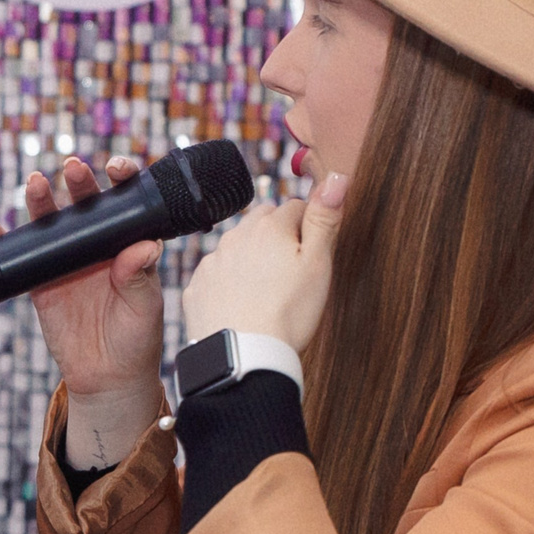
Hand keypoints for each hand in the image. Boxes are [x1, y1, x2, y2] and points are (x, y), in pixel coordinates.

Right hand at [0, 154, 165, 397]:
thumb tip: (145, 246)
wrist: (106, 377)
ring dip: (41, 201)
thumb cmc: (136, 339)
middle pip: (86, 206)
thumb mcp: (144, 308)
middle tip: (74, 170)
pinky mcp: (40, 280)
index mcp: (127, 244)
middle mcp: (97, 246)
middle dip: (80, 184)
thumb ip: (140, 276)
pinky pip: (19, 255)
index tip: (117, 170)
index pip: (127, 204)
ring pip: (51, 224)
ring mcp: (67, 261)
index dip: (122, 181)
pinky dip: (0, 237)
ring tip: (35, 184)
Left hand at [182, 172, 346, 350]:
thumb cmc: (289, 313)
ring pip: (237, 246)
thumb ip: (325, 218)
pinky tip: (242, 304)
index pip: (295, 208)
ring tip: (267, 291)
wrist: (244, 357)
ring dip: (251, 257)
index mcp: (269, 227)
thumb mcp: (318, 264)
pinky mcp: (197, 288)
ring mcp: (213, 262)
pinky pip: (216, 274)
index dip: (309, 228)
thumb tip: (336, 176)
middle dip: (278, 236)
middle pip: (263, 222)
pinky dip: (228, 282)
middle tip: (291, 271)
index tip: (313, 253)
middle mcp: (235, 236)